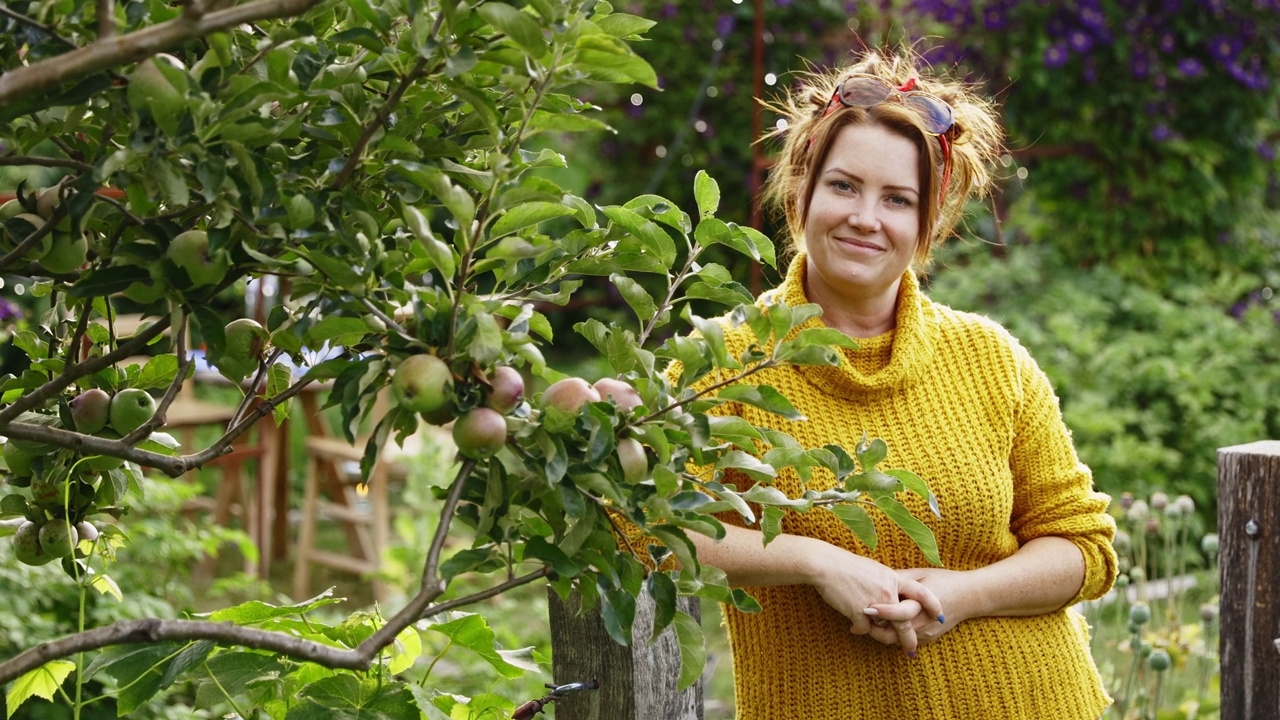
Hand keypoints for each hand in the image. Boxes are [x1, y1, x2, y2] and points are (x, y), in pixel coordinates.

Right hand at [806, 544, 942, 655]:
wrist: (826, 566)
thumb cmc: (845, 565)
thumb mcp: (872, 569)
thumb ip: (883, 582)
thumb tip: (887, 591)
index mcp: (893, 578)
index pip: (922, 592)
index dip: (933, 604)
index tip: (940, 616)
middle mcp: (888, 592)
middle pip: (906, 620)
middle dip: (909, 638)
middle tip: (911, 650)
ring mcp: (876, 604)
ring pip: (886, 629)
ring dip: (884, 637)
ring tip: (885, 643)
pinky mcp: (860, 613)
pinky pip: (864, 629)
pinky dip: (858, 628)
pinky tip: (852, 627)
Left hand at [865, 567, 971, 648]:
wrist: (970, 596)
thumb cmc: (943, 580)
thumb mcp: (920, 574)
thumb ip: (898, 579)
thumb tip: (876, 579)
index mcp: (921, 604)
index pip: (899, 613)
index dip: (881, 612)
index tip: (866, 608)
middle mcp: (923, 623)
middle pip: (893, 634)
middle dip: (873, 629)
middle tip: (858, 619)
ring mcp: (926, 634)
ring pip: (896, 640)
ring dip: (881, 633)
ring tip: (866, 621)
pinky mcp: (928, 639)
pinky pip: (905, 640)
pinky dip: (893, 634)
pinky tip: (882, 624)